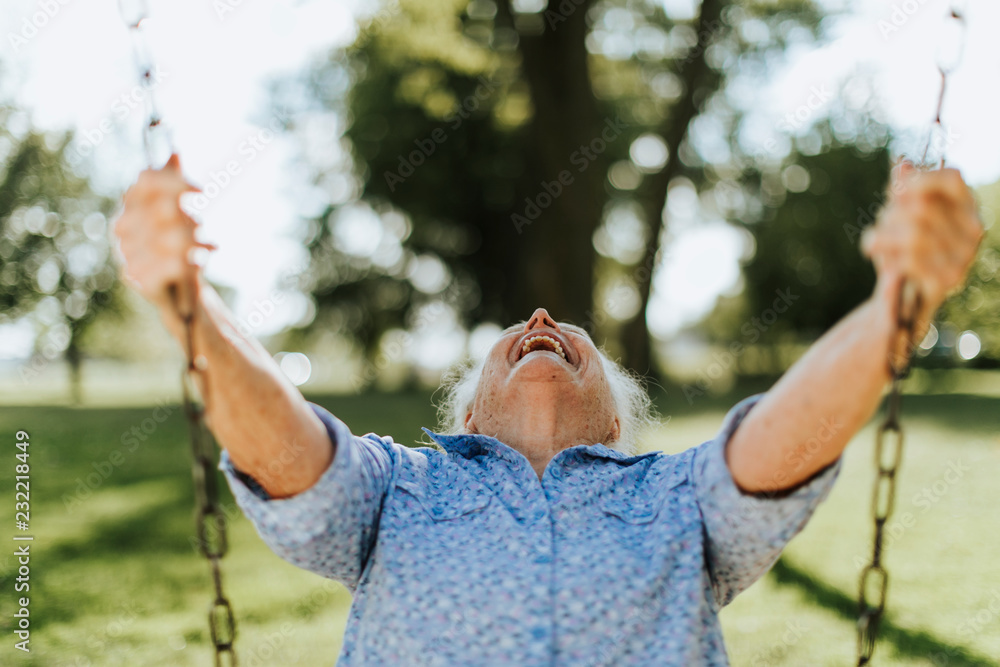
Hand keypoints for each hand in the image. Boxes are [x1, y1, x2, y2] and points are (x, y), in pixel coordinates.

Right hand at [114, 154, 214, 324]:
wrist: (179, 288)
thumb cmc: (179, 241)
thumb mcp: (180, 209)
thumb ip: (174, 181)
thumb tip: (174, 152)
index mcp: (132, 201)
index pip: (147, 180)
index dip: (174, 181)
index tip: (201, 190)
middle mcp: (123, 224)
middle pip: (160, 209)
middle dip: (186, 219)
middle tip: (200, 228)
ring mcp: (126, 252)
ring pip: (164, 239)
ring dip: (189, 242)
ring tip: (204, 245)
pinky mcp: (137, 278)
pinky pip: (164, 266)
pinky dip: (185, 263)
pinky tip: (198, 261)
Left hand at [862, 162, 982, 328]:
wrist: (902, 296)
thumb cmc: (902, 247)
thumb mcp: (899, 214)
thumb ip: (902, 189)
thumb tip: (902, 164)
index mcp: (967, 205)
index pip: (952, 178)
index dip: (919, 179)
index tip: (895, 190)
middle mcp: (974, 229)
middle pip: (922, 207)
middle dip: (890, 214)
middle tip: (880, 223)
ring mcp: (964, 257)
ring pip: (913, 234)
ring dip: (883, 236)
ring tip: (873, 242)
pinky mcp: (948, 280)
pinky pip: (909, 261)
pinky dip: (888, 258)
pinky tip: (883, 261)